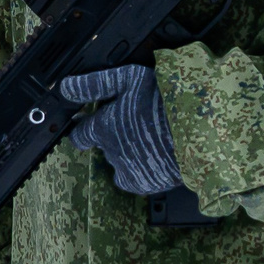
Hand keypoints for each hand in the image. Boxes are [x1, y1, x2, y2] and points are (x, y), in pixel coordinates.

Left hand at [59, 64, 182, 197]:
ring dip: (130, 153)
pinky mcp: (147, 184)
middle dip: (115, 137)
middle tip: (136, 123)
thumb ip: (94, 85)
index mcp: (104, 129)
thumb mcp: (128, 79)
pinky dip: (143, 169)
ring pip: (122, 163)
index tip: (91, 125)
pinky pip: (137, 179)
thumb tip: (64, 87)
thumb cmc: (165, 98)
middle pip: (106, 148)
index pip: (80, 136)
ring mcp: (129, 171)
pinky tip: (156, 155)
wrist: (199, 126)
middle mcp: (112, 153)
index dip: (84, 129)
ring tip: (151, 138)